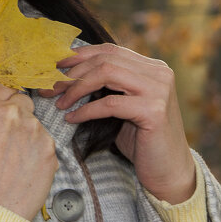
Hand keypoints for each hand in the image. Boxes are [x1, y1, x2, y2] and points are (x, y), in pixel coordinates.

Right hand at [0, 83, 57, 220]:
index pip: (2, 85)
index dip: (3, 97)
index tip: (4, 105)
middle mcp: (13, 113)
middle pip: (23, 99)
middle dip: (18, 112)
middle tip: (10, 136)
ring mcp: (35, 129)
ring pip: (35, 122)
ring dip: (29, 133)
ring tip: (16, 159)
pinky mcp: (50, 146)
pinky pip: (45, 141)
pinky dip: (38, 151)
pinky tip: (26, 167)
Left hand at [42, 44, 196, 203]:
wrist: (170, 171)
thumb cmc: (143, 140)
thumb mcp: (125, 106)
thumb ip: (109, 87)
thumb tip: (68, 74)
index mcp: (153, 68)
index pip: (111, 50)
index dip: (81, 55)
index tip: (56, 66)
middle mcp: (159, 73)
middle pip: (106, 60)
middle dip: (73, 73)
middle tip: (50, 87)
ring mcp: (159, 90)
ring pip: (107, 74)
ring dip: (77, 88)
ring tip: (60, 102)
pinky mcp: (154, 111)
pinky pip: (110, 104)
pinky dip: (86, 110)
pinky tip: (72, 118)